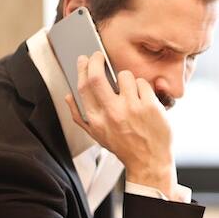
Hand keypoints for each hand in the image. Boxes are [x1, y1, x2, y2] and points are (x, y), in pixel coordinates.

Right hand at [65, 52, 175, 197]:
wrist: (149, 162)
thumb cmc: (124, 147)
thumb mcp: (97, 135)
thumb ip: (80, 116)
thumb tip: (68, 96)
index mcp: (96, 120)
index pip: (83, 87)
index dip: (82, 69)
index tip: (85, 60)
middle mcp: (111, 113)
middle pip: (97, 76)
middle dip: (97, 60)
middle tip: (99, 56)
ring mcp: (131, 108)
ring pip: (125, 76)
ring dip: (127, 78)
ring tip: (130, 91)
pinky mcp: (149, 106)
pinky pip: (143, 83)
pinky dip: (143, 87)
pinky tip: (143, 99)